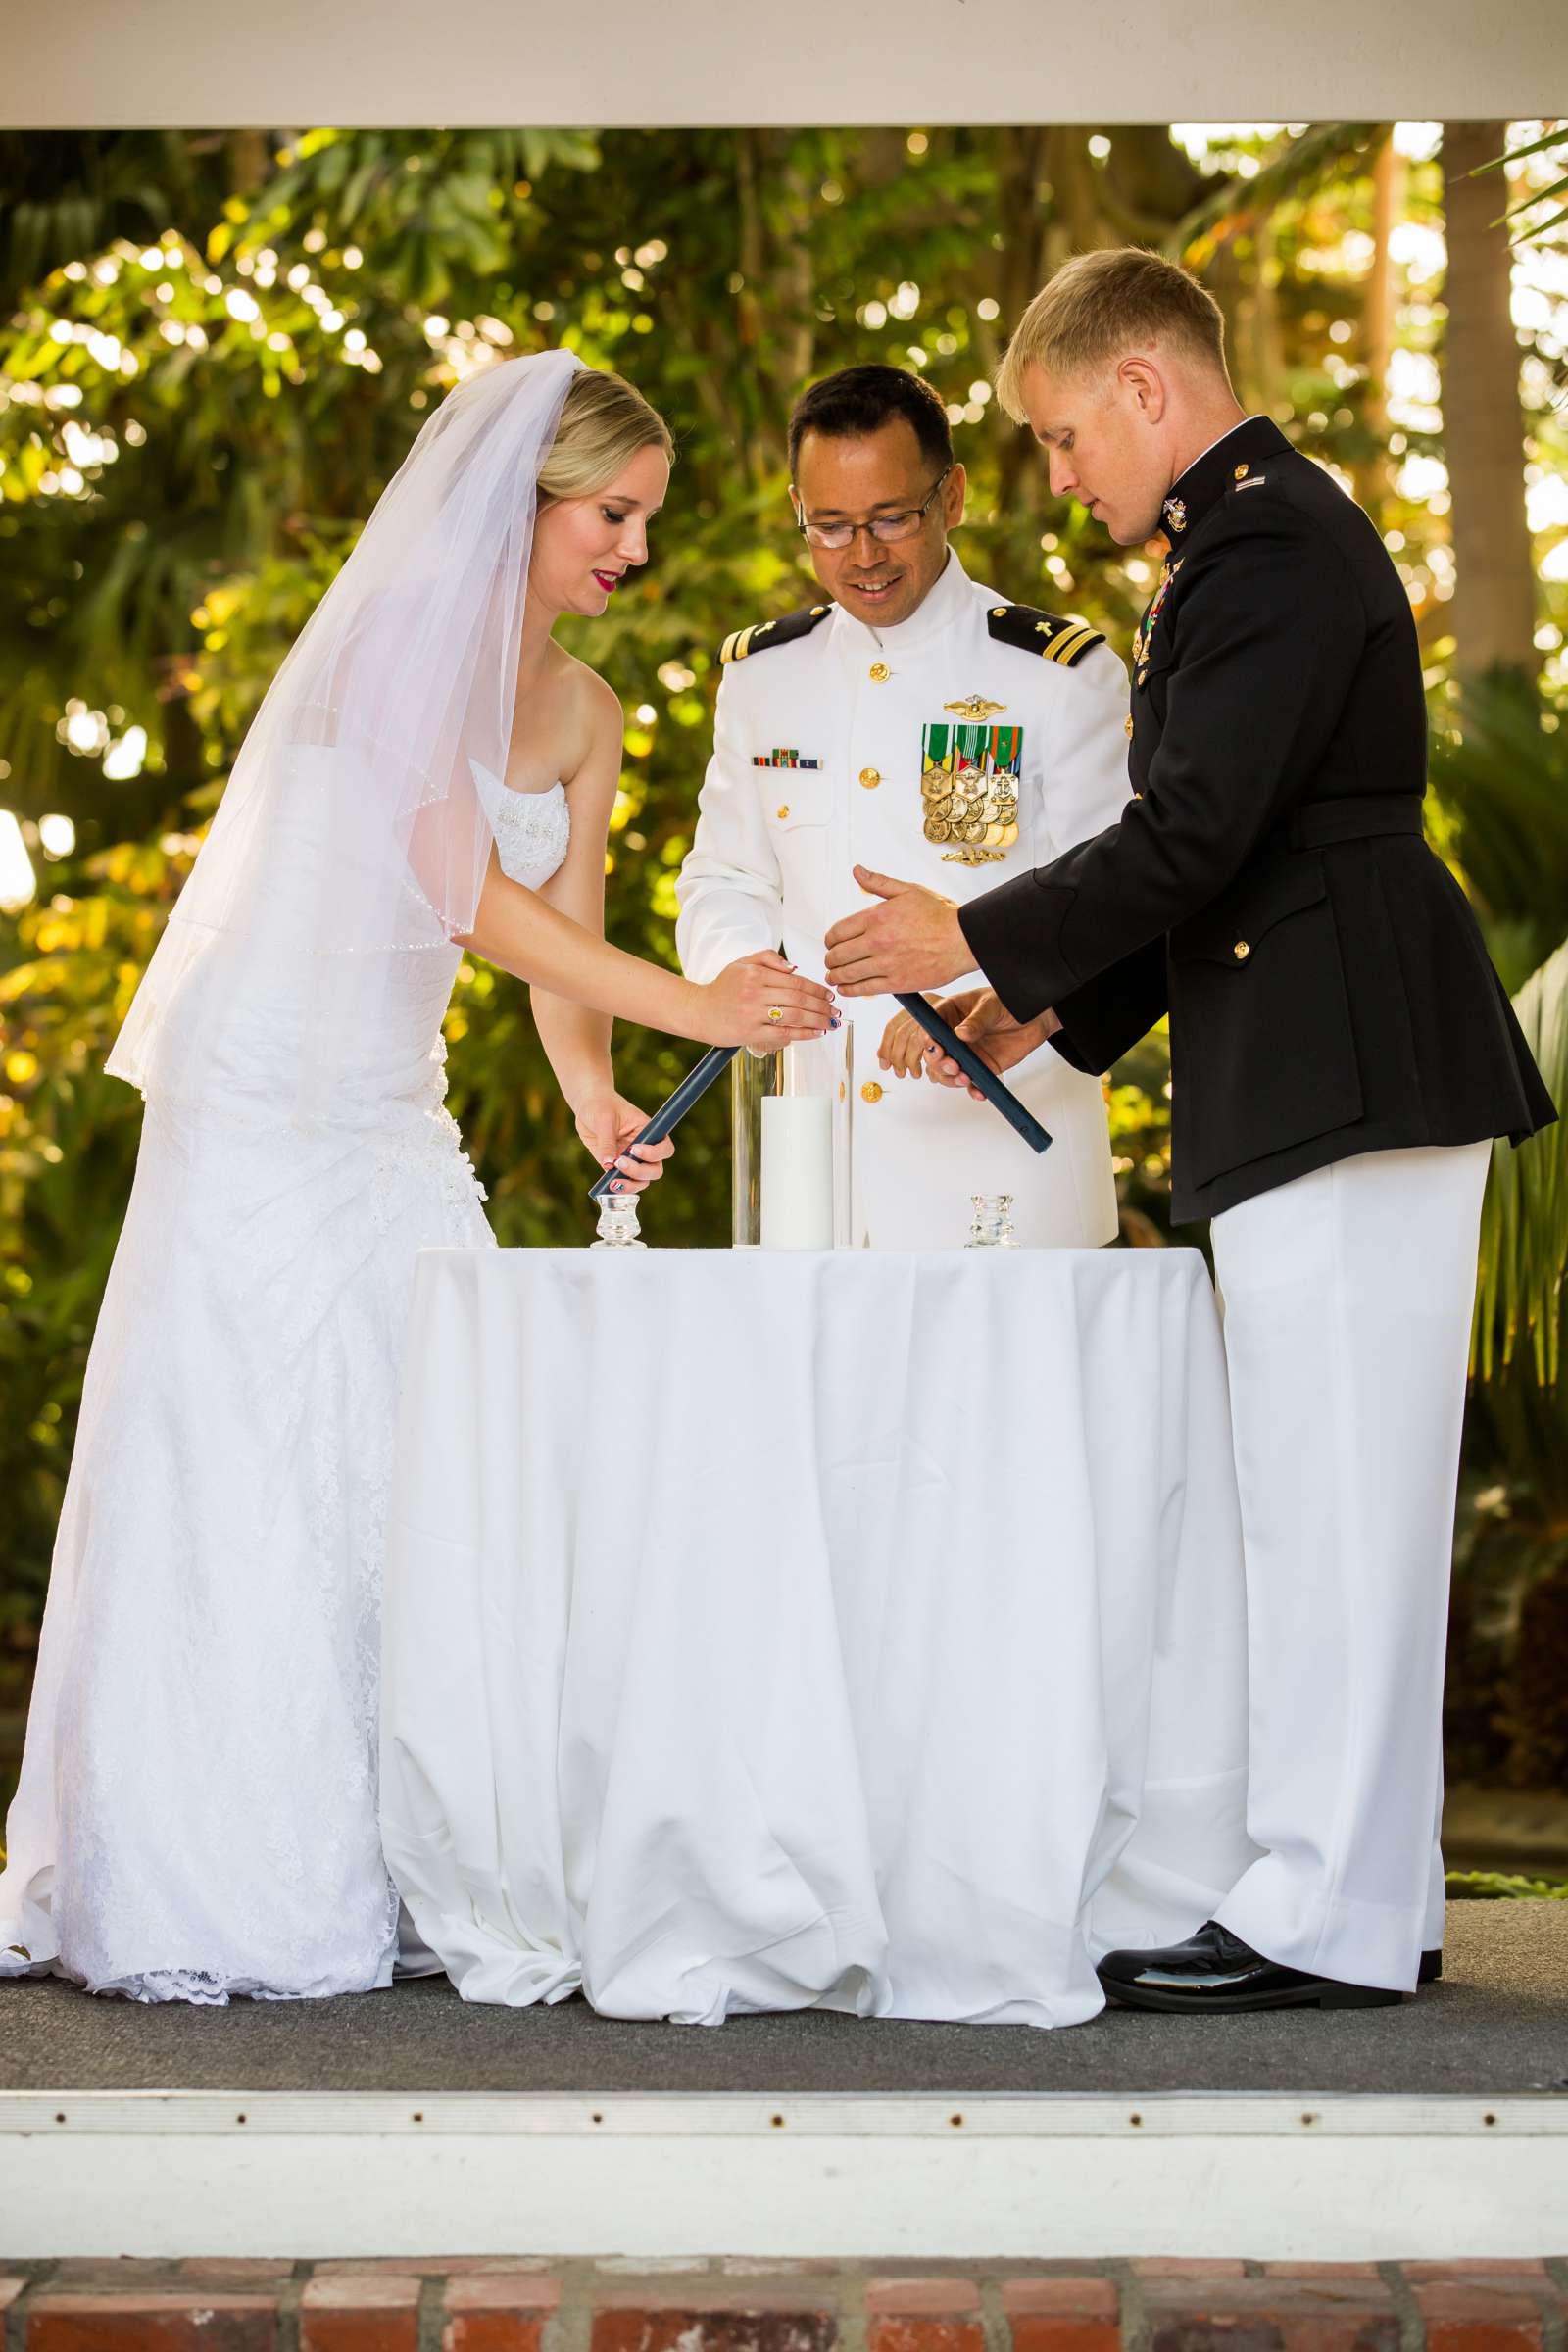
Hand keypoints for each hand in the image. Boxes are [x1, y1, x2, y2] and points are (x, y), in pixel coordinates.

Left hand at [576, 1089, 674, 1193]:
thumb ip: (607, 1142)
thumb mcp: (604, 1119)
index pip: (664, 1148)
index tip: (634, 1149)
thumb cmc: (600, 1105)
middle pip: (655, 1169)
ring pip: (642, 1181)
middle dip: (640, 1172)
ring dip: (631, 1184)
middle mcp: (644, 1148)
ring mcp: (632, 1160)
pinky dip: (618, 1188)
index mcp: (649, 1131)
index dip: (654, 1153)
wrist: (587, 1106)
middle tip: (620, 1163)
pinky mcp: (617, 1167)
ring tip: (613, 1182)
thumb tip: (608, 1165)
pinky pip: (623, 1182)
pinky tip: (607, 1187)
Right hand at [703, 949, 836, 1052]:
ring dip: (817, 1020)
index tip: (829, 995)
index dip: (816, 989)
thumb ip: (768, 959)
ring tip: (831, 1022)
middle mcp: (754, 992)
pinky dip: (803, 1033)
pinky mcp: (750, 1032)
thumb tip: (795, 968)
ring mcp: (753, 1014)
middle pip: (798, 998)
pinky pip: (783, 1033)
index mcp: (755, 974)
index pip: (795, 981)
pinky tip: (816, 1033)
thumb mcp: (741, 964)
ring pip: (794, 1016)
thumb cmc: (722, 989)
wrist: (699, 1011)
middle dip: (822, 1005)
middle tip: (835, 1010)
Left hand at [824, 867, 971, 995]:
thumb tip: (857, 871)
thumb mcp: (908, 891)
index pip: (837, 931)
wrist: (963, 939)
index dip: (830, 940)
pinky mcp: (897, 982)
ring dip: (835, 976)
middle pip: (838, 954)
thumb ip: (878, 883)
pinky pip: (864, 989)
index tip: (831, 943)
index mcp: (877, 917)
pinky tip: (846, 988)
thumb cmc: (940, 915)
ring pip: (847, 974)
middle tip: (831, 961)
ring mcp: (887, 963)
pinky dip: (850, 990)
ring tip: (834, 976)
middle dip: (830, 959)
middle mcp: (878, 940)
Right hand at [921, 990, 1059, 1098]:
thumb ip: (977, 1020)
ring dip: (951, 1079)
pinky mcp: (979, 1066)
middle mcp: (953, 1035)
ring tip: (965, 1078)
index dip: (928, 1038)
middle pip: (934, 1054)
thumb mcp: (992, 1006)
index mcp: (950, 1013)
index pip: (930, 1026)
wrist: (1033, 1018)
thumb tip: (961, 1033)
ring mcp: (964, 1052)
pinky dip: (973, 1090)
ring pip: (946, 1072)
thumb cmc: (1010, 1002)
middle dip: (939, 1063)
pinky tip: (979, 1091)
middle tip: (953, 1065)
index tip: (935, 1046)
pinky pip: (971, 1083)